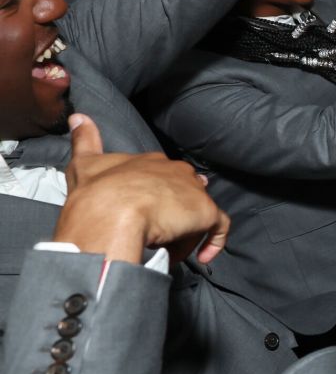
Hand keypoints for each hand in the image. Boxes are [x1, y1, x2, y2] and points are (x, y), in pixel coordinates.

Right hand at [57, 115, 229, 265]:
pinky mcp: (206, 212)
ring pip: (195, 214)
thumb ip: (84, 140)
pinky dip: (213, 242)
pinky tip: (201, 257)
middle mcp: (177, 171)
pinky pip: (218, 227)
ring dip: (181, 233)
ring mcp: (194, 191)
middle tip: (150, 233)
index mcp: (152, 161)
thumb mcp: (84, 164)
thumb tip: (78, 116)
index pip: (162, 178)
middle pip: (181, 195)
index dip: (155, 198)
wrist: (110, 212)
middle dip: (169, 215)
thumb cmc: (95, 193)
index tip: (143, 214)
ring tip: (161, 248)